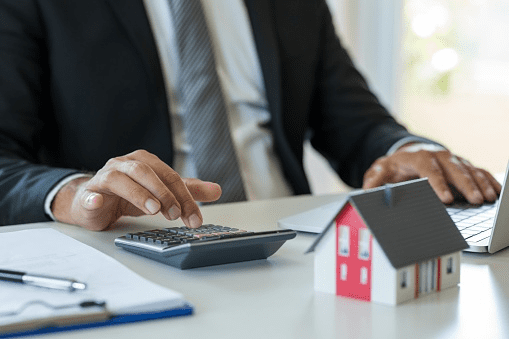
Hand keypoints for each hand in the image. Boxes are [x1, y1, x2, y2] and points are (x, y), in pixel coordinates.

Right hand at [51, 150, 221, 230]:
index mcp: (145, 162)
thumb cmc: (129, 194)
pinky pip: (90, 194)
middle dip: (164, 193)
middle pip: (147, 172)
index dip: (184, 197)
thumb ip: (188, 190)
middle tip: (175, 213)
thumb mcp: (161, 192)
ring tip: (153, 209)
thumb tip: (217, 190)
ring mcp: (105, 177)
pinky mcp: (89, 194)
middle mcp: (125, 165)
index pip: (170, 176)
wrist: (94, 201)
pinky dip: (94, 198)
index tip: (194, 218)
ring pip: (121, 179)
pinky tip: (98, 203)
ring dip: (138, 193)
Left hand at [362, 145, 500, 203]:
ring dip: (479, 183)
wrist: (406, 154)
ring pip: (469, 169)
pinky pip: (478, 171)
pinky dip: (487, 180)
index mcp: (417, 157)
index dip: (437, 183)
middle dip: (465, 185)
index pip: (428, 169)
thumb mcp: (380, 171)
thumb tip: (366, 191)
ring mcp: (451, 160)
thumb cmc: (394, 166)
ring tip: (487, 199)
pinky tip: (495, 192)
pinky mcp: (461, 165)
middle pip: (453, 168)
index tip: (445, 198)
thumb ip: (374, 181)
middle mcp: (438, 156)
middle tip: (474, 200)